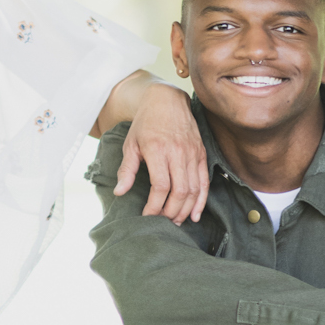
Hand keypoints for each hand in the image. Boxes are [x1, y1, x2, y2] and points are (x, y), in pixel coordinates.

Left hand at [116, 83, 208, 224]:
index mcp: (158, 150)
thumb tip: (120, 192)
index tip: (147, 217)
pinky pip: (205, 181)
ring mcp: (192, 153)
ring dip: (185, 210)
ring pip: (194, 189)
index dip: (154, 206)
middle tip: (162, 223)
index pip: (160, 186)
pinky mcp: (201, 154)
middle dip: (170, 212)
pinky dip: (201, 200)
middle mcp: (178, 152)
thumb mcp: (131, 144)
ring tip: (176, 221)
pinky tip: (195, 214)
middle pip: (179, 192)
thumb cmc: (146, 123)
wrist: (167, 100)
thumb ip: (127, 170)